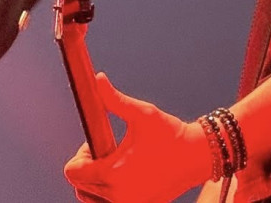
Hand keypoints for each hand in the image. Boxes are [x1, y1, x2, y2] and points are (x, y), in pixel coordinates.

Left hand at [64, 74, 211, 202]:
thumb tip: (97, 79)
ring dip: (97, 183)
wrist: (198, 156)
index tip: (97, 144)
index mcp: (114, 174)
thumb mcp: (142, 114)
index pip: (73, 172)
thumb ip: (114, 99)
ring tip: (117, 165)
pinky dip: (112, 193)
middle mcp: (119, 196)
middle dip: (89, 168)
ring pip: (93, 199)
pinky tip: (127, 175)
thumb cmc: (171, 134)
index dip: (80, 156)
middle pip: (80, 187)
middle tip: (110, 151)